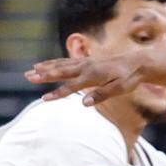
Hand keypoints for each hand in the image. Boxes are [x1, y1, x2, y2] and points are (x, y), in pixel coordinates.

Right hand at [25, 52, 150, 105]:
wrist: (138, 62)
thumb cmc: (130, 78)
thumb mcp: (120, 89)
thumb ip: (102, 95)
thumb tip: (84, 103)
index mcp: (93, 76)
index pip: (71, 87)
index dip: (57, 94)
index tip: (43, 99)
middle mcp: (87, 67)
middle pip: (61, 72)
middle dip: (44, 75)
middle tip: (28, 77)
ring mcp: (86, 62)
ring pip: (61, 65)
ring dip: (45, 67)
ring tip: (31, 70)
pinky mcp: (88, 61)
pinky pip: (67, 61)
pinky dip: (55, 62)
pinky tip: (46, 64)